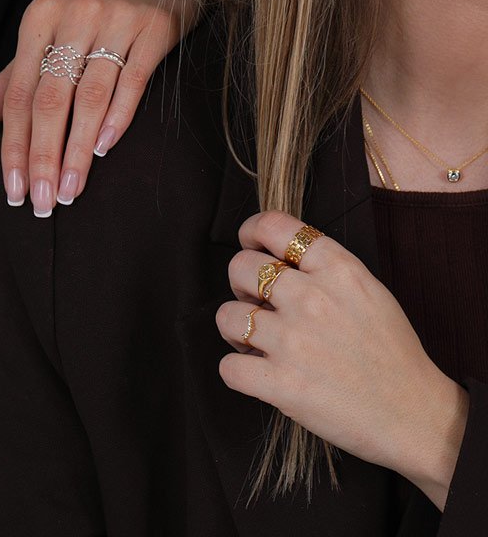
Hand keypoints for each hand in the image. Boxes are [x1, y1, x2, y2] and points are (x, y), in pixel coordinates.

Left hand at [0, 0, 202, 215]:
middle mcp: (73, 17)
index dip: (13, 146)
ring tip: (72, 191)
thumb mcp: (46, 35)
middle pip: (49, 99)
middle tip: (43, 202)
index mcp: (39, 20)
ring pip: (89, 97)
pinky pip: (132, 81)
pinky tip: (103, 150)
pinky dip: (116, 118)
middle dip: (43, 157)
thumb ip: (11, 79)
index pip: (18, 95)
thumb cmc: (92, 12)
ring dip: (77, 151)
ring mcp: (115, 21)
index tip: (14, 190)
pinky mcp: (153, 29)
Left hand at [215, 211, 468, 509]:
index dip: (251, 231)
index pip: (273, 226)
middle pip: (241, 266)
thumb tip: (275, 253)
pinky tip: (257, 372)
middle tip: (258, 302)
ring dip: (235, 328)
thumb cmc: (390, 352)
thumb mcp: (368, 289)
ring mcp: (294, 342)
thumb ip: (324, 266)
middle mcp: (312, 299)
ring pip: (226, 315)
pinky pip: (228, 367)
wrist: (414, 415)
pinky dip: (236, 372)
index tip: (250, 243)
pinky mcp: (282, 384)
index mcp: (337, 270)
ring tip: (255, 341)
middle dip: (241, 283)